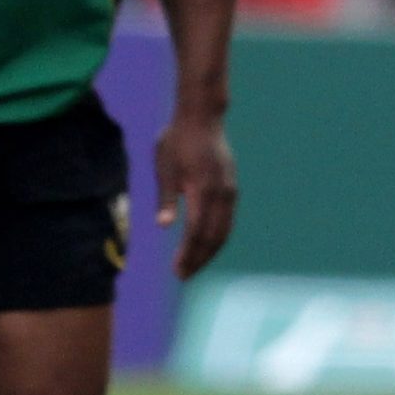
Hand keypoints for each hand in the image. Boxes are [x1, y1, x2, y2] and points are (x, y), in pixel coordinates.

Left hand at [154, 107, 236, 279]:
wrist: (201, 118)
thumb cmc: (177, 141)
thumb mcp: (165, 167)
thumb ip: (167, 198)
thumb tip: (163, 226)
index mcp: (203, 189)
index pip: (196, 231)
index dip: (188, 254)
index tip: (177, 270)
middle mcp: (222, 194)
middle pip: (214, 237)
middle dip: (199, 259)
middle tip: (183, 276)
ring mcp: (230, 191)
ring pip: (224, 231)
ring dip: (209, 252)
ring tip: (193, 267)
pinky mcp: (231, 189)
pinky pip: (227, 220)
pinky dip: (217, 238)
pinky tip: (205, 246)